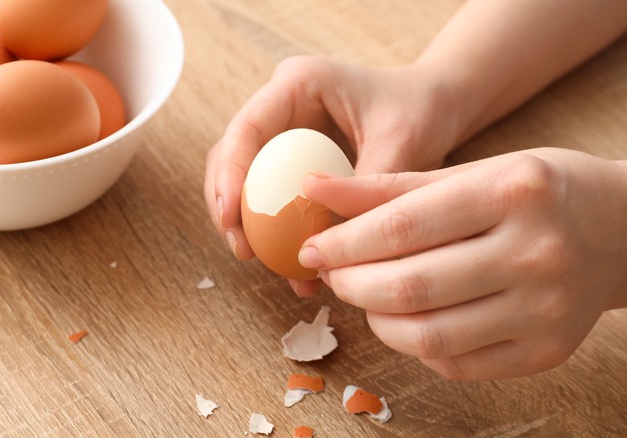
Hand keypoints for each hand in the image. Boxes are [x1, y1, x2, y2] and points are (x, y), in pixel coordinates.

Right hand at [204, 56, 461, 295]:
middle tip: (242, 249)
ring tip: (256, 259)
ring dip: (243, 220)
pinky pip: (268, 195)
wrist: (435, 108)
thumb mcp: (401, 143)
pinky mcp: (290, 160)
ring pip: (242, 178)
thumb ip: (364, 186)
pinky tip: (287, 263)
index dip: (230, 173)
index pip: (248, 128)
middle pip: (230, 154)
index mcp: (299, 83)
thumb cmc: (421, 111)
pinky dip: (272, 229)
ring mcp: (282, 133)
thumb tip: (330, 240)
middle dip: (227, 204)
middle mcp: (281, 106)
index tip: (231, 217)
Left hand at [298, 148, 626, 379]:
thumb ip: (388, 186)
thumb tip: (312, 189)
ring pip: (428, 335)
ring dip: (376, 319)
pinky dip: (415, 344)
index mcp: (514, 191)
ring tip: (364, 296)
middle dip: (351, 284)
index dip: (343, 243)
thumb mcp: (470, 172)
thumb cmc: (535, 192)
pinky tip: (406, 319)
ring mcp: (546, 309)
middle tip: (332, 273)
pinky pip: (456, 362)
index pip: (402, 227)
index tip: (312, 247)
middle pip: (410, 286)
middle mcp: (536, 252)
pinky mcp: (548, 351)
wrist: (622, 231)